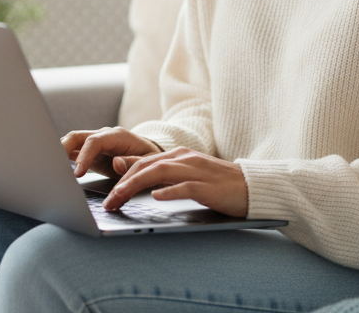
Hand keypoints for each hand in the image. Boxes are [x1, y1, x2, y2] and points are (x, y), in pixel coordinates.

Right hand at [61, 126, 161, 178]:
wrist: (148, 154)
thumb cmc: (149, 158)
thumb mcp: (148, 161)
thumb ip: (132, 162)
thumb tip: (116, 163)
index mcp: (117, 136)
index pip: (94, 142)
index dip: (84, 156)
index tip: (78, 173)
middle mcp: (103, 136)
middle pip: (77, 136)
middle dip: (62, 148)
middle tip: (53, 165)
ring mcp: (94, 142)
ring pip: (71, 142)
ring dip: (59, 152)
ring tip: (49, 167)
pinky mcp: (89, 152)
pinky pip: (72, 151)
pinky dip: (62, 158)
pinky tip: (54, 169)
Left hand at [104, 147, 248, 217]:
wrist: (250, 185)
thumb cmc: (216, 184)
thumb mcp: (185, 175)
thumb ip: (161, 173)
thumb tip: (130, 174)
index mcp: (178, 155)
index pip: (142, 162)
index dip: (121, 178)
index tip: (108, 196)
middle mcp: (184, 158)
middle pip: (146, 167)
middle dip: (123, 185)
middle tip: (109, 204)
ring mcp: (196, 171)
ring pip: (159, 173)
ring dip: (136, 187)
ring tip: (121, 200)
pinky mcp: (208, 187)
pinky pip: (186, 187)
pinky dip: (170, 192)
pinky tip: (157, 198)